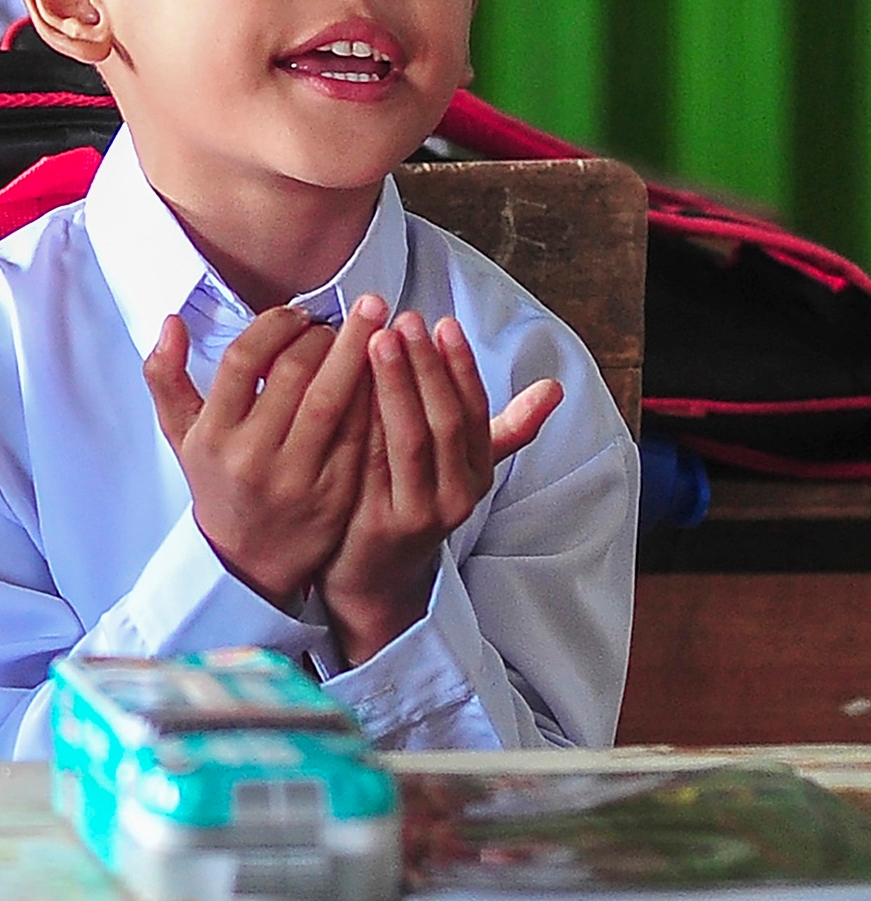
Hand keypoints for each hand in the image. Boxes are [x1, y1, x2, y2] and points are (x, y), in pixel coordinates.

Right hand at [143, 295, 385, 608]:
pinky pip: (363, 430)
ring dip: (360, 354)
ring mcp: (298, 476)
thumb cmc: (217, 484)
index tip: (297, 313)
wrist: (248, 560)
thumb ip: (166, 377)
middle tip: (340, 321)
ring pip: (336, 398)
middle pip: (295, 372)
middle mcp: (252, 456)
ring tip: (376, 326)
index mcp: (213, 435)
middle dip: (325, 335)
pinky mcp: (337, 492)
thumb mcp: (181, 434)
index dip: (275, 325)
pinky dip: (375, 394)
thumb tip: (171, 322)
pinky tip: (385, 372)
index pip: (244, 360)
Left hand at [322, 313, 561, 662]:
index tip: (442, 324)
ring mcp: (419, 513)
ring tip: (376, 341)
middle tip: (404, 322)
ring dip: (395, 386)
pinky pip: (371, 466)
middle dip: (426, 368)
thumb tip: (555, 388)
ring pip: (410, 441)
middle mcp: (456, 495)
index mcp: (476, 474)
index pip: (475, 412)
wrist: (374, 579)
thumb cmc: (412, 504)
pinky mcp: (379, 525)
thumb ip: (503, 429)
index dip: (460, 367)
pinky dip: (361, 423)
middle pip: (444, 422)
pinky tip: (345, 387)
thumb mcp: (459, 469)